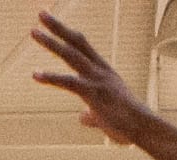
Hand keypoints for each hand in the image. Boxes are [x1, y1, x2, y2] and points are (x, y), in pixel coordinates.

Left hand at [31, 12, 150, 143]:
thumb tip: (83, 117)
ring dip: (51, 42)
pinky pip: (68, 82)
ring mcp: (96, 79)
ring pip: (70, 55)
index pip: (83, 46)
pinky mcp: (93, 93)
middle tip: (41, 13)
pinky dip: (51, 77)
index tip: (53, 23)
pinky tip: (35, 74)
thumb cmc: (127, 124)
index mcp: (103, 71)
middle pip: (76, 42)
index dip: (67, 33)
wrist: (143, 128)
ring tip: (33, 32)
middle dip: (57, 27)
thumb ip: (92, 115)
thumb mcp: (106, 116)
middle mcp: (99, 70)